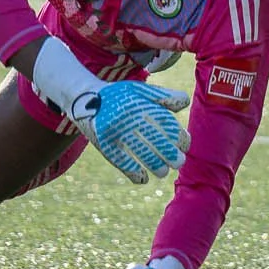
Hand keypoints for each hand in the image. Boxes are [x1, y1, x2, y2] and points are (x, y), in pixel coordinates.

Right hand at [70, 80, 190, 184]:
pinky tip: (143, 179)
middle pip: (154, 138)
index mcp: (141, 103)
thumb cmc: (120, 96)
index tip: (184, 146)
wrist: (83, 98)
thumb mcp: (141, 89)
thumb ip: (164, 96)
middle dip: (169, 153)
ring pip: (138, 150)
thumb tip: (185, 103)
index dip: (178, 136)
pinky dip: (132, 171)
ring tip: (163, 173)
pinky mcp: (102, 143)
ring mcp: (114, 131)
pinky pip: (118, 159)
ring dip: (153, 164)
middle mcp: (128, 117)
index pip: (165, 122)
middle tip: (179, 163)